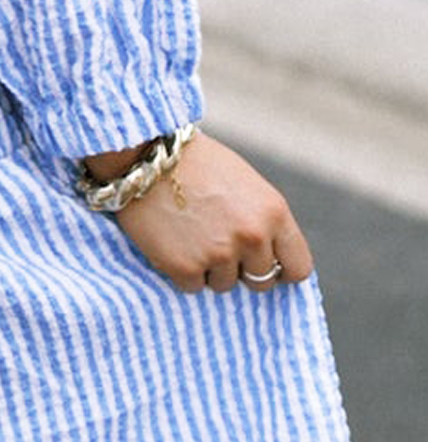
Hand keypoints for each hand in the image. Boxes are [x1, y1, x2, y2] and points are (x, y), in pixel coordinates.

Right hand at [107, 131, 313, 294]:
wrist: (144, 155)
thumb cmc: (196, 163)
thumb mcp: (246, 184)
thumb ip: (263, 220)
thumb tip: (271, 258)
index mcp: (273, 213)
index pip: (298, 267)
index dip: (281, 268)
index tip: (266, 264)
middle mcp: (252, 237)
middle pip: (262, 281)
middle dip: (243, 268)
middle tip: (219, 243)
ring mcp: (219, 255)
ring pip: (225, 284)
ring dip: (210, 268)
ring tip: (191, 234)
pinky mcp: (185, 267)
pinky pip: (193, 286)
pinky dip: (182, 270)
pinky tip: (173, 241)